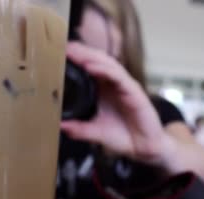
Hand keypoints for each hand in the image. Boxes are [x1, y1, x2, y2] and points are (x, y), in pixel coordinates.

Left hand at [60, 42, 170, 164]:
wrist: (145, 148)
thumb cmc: (124, 136)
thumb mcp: (96, 133)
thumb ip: (79, 129)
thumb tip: (61, 126)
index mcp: (105, 90)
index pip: (91, 67)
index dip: (77, 59)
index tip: (58, 54)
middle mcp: (115, 84)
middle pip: (98, 61)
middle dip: (82, 52)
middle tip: (64, 46)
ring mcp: (125, 86)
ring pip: (108, 64)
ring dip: (90, 56)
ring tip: (74, 52)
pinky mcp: (134, 92)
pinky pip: (118, 77)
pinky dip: (104, 70)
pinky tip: (90, 67)